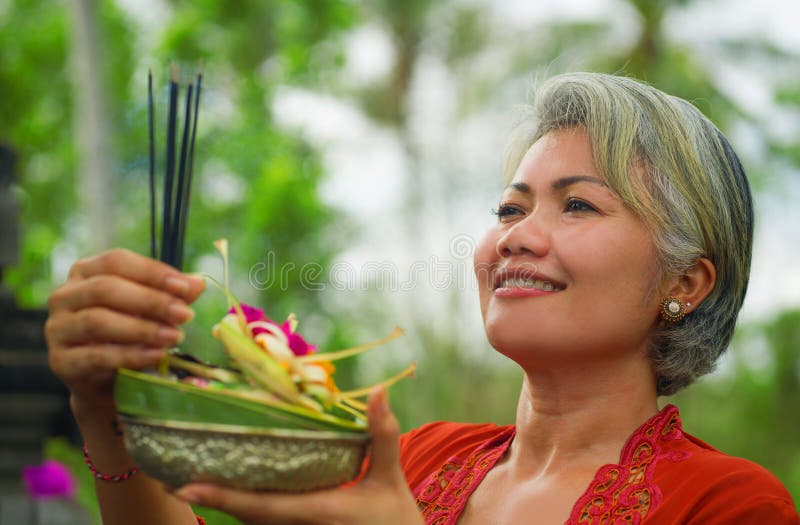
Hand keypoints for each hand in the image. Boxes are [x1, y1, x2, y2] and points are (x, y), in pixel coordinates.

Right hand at [45, 249, 204, 409]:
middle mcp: (64, 296)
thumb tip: (198, 282)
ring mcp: (58, 329)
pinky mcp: (60, 361)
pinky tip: (156, 355)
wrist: (107, 380)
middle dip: (150, 301)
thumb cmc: (129, 332)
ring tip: (175, 337)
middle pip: (105, 289)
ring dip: (142, 329)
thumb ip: (171, 293)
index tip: (185, 287)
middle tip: (185, 315)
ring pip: (97, 322)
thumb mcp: (150, 308)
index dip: (152, 272)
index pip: (116, 261)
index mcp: (85, 272)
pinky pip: (96, 356)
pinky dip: (130, 355)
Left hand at [174, 387, 423, 524]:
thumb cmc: (398, 521)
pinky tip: (235, 490)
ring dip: (225, 504)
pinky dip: (247, 509)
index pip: (259, 506)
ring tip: (190, 478)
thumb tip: (378, 390)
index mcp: (317, 511)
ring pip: (253, 523)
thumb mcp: (390, 478)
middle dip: (210, 497)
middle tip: (172, 475)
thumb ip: (382, 435)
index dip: (221, 497)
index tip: (184, 485)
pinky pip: (267, 523)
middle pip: (244, 516)